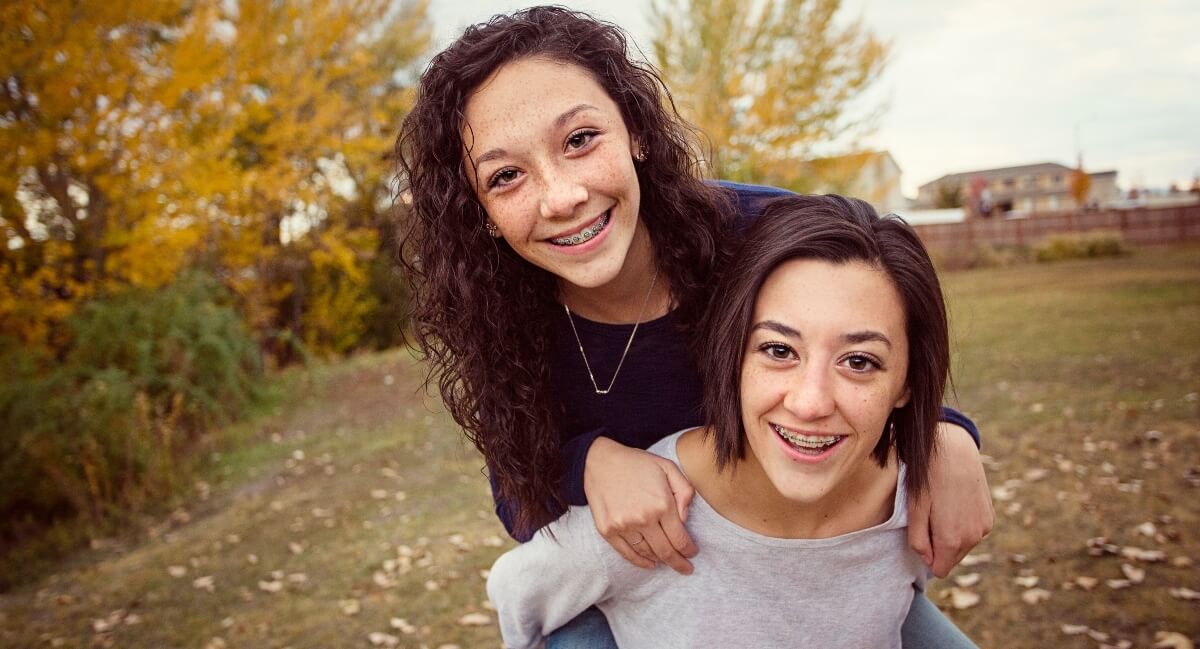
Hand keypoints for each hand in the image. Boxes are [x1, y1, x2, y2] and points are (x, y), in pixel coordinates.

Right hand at [583, 437, 697, 573]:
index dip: (689, 550)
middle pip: (665, 552)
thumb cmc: (637, 463)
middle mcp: (643, 518)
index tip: (693, 553)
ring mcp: (623, 526)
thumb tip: (685, 519)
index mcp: (661, 504)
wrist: (599, 461)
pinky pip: (627, 553)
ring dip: (661, 560)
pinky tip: (650, 564)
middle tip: (686, 569)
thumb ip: (685, 491)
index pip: (680, 539)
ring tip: (669, 561)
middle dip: (679, 563)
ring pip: (647, 554)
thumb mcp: (668, 467)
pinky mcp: (607, 531)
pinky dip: (640, 562)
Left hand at [907, 422, 993, 577]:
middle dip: (939, 547)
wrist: (954, 450)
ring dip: (952, 535)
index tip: (922, 535)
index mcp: (952, 539)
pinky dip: (963, 525)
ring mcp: (984, 527)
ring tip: (942, 508)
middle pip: (952, 559)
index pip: (940, 569)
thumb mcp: (914, 510)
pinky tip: (955, 503)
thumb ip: (918, 541)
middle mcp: (973, 538)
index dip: (927, 556)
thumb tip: (928, 560)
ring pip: (963, 546)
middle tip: (930, 518)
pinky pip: (973, 532)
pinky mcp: (990, 516)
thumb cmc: (928, 478)